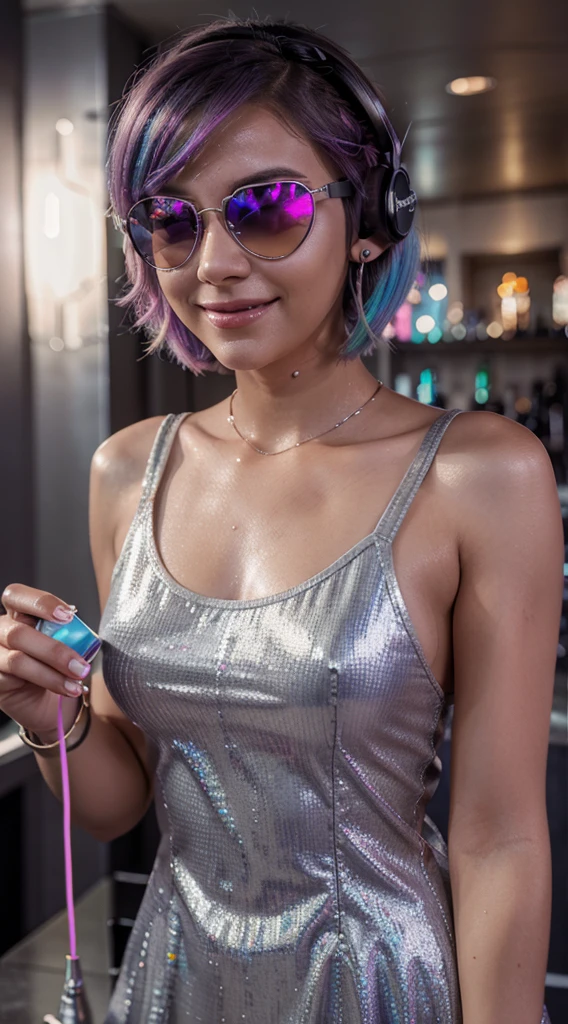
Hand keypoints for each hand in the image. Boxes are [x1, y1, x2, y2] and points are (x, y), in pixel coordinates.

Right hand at [0, 584, 91, 740]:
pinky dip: (45, 684)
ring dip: (52, 674)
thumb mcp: (62, 643)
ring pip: (17, 660)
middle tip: (80, 666)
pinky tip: (66, 689)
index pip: (18, 596)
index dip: (41, 602)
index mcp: (18, 614)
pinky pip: (14, 679)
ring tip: (76, 683)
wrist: (44, 698)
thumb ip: (65, 633)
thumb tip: (83, 636)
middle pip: (18, 633)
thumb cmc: (54, 663)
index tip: (67, 616)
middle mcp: (1, 631)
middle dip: (54, 651)